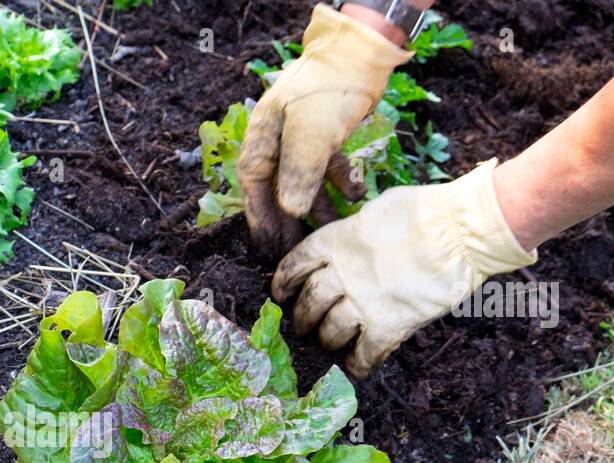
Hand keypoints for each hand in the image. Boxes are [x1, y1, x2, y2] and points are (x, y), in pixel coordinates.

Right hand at [237, 3, 410, 251]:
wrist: (359, 55)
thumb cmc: (326, 90)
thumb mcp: (310, 131)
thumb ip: (300, 171)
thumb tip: (291, 212)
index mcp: (260, 142)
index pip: (255, 191)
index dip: (262, 222)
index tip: (270, 249)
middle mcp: (277, 146)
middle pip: (278, 193)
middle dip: (288, 225)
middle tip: (296, 256)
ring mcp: (302, 144)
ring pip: (305, 186)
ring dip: (317, 211)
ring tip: (329, 237)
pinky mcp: (327, 141)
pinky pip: (329, 172)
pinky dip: (340, 186)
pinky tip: (354, 199)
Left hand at [272, 161, 537, 376]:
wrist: (461, 231)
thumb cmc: (424, 211)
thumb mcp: (375, 211)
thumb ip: (354, 232)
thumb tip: (348, 242)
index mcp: (335, 241)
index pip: (295, 265)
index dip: (284, 282)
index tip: (281, 294)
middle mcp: (342, 274)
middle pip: (309, 303)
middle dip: (303, 318)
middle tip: (304, 326)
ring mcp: (364, 302)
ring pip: (330, 332)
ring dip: (327, 340)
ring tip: (330, 343)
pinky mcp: (389, 325)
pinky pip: (365, 354)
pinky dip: (359, 364)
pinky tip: (357, 366)